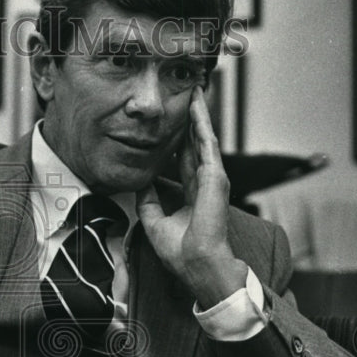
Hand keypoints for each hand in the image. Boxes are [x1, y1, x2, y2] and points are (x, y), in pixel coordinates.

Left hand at [137, 85, 246, 307]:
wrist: (197, 264)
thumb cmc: (181, 251)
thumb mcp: (155, 221)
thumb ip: (148, 199)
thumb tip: (140, 182)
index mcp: (193, 193)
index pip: (184, 160)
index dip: (179, 140)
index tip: (172, 122)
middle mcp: (205, 183)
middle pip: (195, 144)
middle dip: (191, 120)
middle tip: (188, 96)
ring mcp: (213, 179)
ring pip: (203, 139)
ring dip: (200, 116)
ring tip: (195, 92)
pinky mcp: (216, 177)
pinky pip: (207, 144)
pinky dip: (203, 124)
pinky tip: (198, 107)